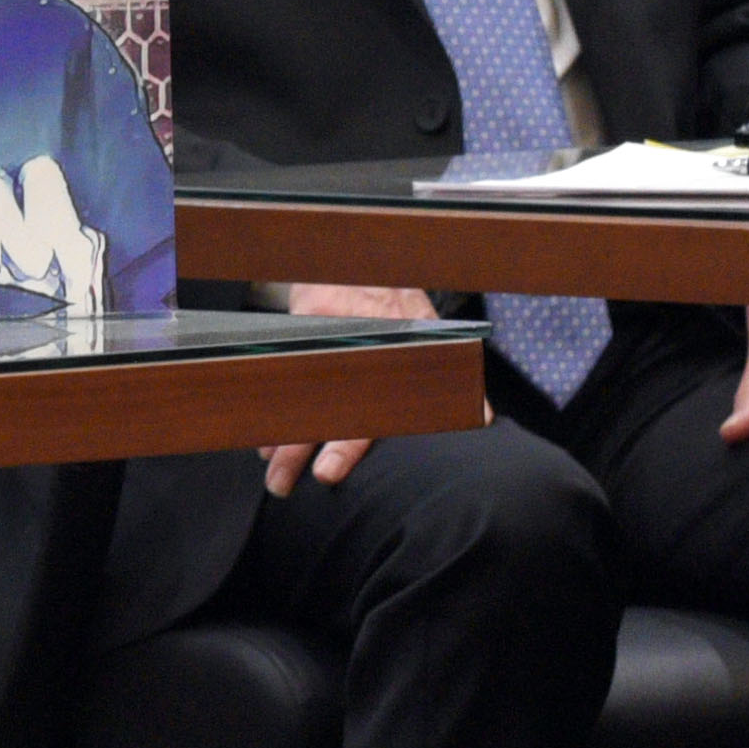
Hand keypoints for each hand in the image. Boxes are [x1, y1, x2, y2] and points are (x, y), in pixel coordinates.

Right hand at [264, 281, 441, 492]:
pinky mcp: (297, 328)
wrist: (359, 264)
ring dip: (277, 434)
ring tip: (270, 466)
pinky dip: (274, 406)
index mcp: (385, 360)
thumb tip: (482, 417)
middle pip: (315, 411)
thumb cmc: (397, 304)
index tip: (325, 473)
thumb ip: (452, 378)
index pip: (361, 412)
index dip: (344, 446)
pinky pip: (282, 377)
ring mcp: (319, 338)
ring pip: (292, 396)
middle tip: (282, 484)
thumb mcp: (431, 335)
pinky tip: (266, 432)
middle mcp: (348, 352)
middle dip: (294, 452)